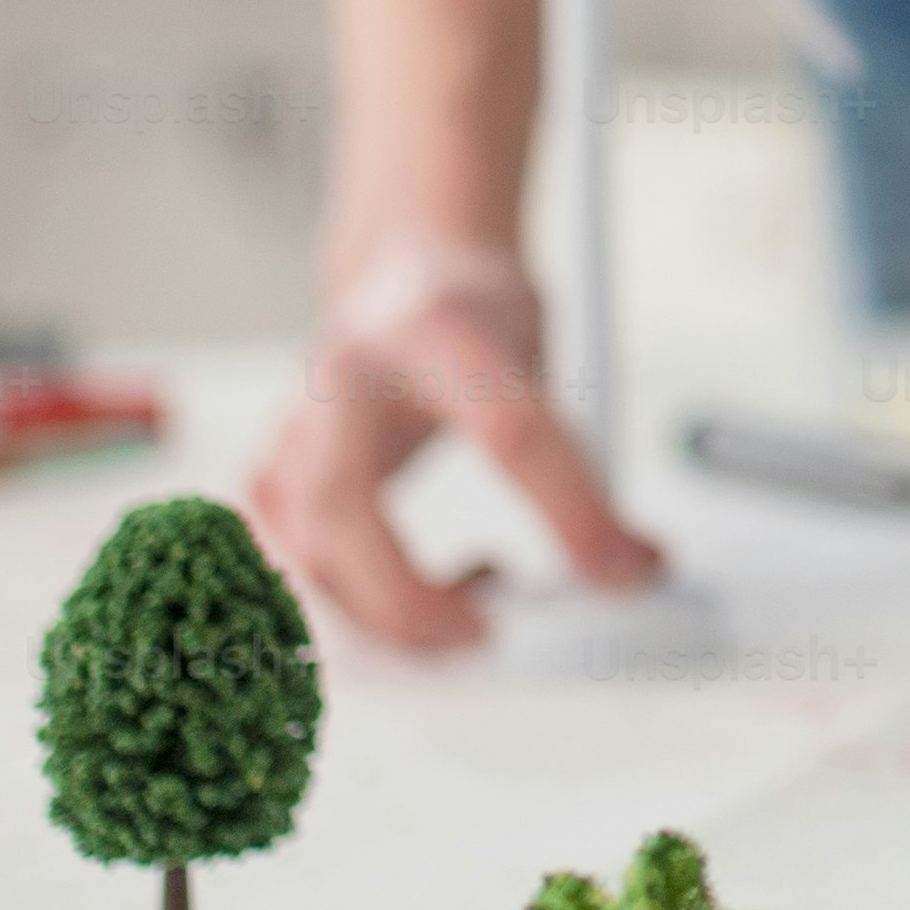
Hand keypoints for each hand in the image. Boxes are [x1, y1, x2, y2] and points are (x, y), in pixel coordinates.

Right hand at [247, 233, 662, 647]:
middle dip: (404, 595)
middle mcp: (349, 378)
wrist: (407, 275)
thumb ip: (579, 460)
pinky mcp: (275, 475)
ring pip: (303, 549)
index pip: (510, 430)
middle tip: (481, 635)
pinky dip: (350, 606)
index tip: (623, 569)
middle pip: (342, 502)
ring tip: (470, 608)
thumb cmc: (474, 319)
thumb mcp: (544, 358)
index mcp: (442, 334)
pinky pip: (291, 565)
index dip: (570, 512)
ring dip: (385, 611)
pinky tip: (413, 598)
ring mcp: (297, 426)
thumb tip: (634, 569)